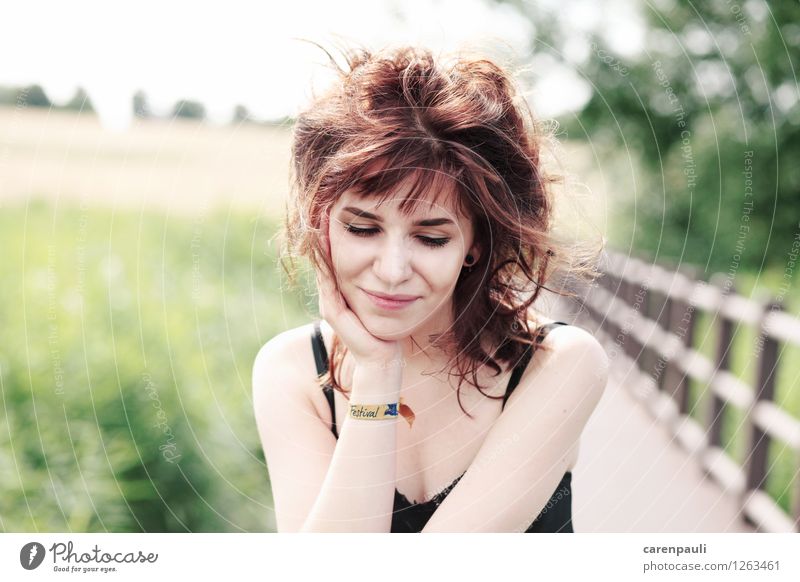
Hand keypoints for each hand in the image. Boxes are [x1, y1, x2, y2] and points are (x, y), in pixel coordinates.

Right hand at [316, 212, 402, 368]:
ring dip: (321, 245)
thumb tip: (387, 259)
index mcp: (341, 293)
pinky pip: (328, 285)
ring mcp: (331, 306)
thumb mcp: (383, 300)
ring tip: (322, 220)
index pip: (333, 259)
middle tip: (323, 208)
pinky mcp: (335, 315)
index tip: (333, 210)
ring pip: (324, 269)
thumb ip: (377, 282)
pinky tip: (328, 246)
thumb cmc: (386, 330)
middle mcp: (332, 298)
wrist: (384, 359)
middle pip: (324, 260)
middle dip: (322, 234)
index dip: (331, 236)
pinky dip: (327, 265)